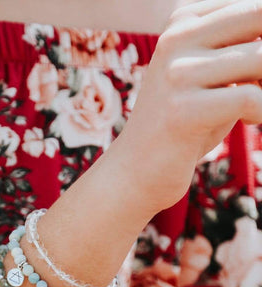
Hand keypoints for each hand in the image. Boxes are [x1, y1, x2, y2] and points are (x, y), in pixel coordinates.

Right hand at [121, 0, 261, 212]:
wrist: (136, 171)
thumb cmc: (182, 127)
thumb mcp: (210, 79)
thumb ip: (241, 51)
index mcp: (181, 23)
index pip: (251, 6)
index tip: (254, 75)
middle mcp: (176, 39)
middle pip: (259, 18)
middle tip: (260, 85)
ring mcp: (177, 74)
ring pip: (259, 59)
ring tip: (254, 108)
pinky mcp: (183, 110)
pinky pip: (250, 98)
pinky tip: (250, 122)